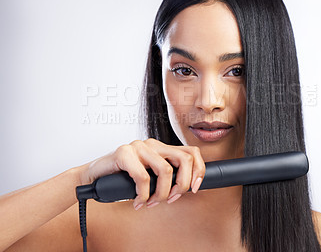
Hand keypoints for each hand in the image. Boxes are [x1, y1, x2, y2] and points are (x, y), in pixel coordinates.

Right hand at [78, 138, 205, 209]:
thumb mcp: (150, 176)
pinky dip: (143, 195)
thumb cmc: (124, 177)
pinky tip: (138, 201)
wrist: (95, 174)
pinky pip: (142, 177)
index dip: (198, 171)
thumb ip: (166, 177)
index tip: (194, 189)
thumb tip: (187, 189)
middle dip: (182, 185)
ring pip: (165, 170)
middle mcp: (153, 144)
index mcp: (162, 148)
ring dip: (161, 194)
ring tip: (152, 203)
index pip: (192, 152)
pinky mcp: (124, 153)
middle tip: (171, 199)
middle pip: (185, 159)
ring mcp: (139, 146)